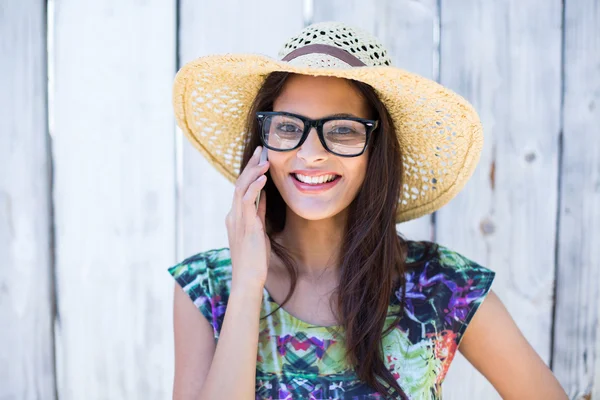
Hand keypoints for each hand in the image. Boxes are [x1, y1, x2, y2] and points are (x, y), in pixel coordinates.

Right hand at [225, 146, 270, 290]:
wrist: (248, 278)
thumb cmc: (255, 259)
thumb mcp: (258, 230)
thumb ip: (259, 212)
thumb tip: (264, 195)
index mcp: (235, 216)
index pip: (241, 188)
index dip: (250, 172)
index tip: (260, 158)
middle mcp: (233, 215)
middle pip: (239, 183)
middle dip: (250, 165)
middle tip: (261, 150)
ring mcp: (237, 220)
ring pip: (241, 188)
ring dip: (253, 172)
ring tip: (264, 160)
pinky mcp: (246, 226)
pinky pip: (247, 202)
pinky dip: (254, 188)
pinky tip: (263, 178)